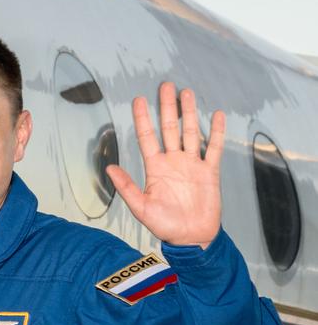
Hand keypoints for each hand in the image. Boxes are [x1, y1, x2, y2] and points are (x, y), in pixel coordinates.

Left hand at [106, 82, 223, 247]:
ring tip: (187, 93)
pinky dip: (216, 132)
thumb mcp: (141, 207)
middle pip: (169, 128)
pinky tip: (217, 116)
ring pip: (190, 132)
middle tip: (165, 85)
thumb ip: (126, 187)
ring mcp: (192, 164)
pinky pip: (213, 148)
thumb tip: (108, 168)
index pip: (147, 136)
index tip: (139, 99)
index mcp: (155, 168)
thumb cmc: (165, 226)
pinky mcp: (210, 171)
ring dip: (189, 113)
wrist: (192, 238)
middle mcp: (173, 161)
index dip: (142, 118)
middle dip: (167, 107)